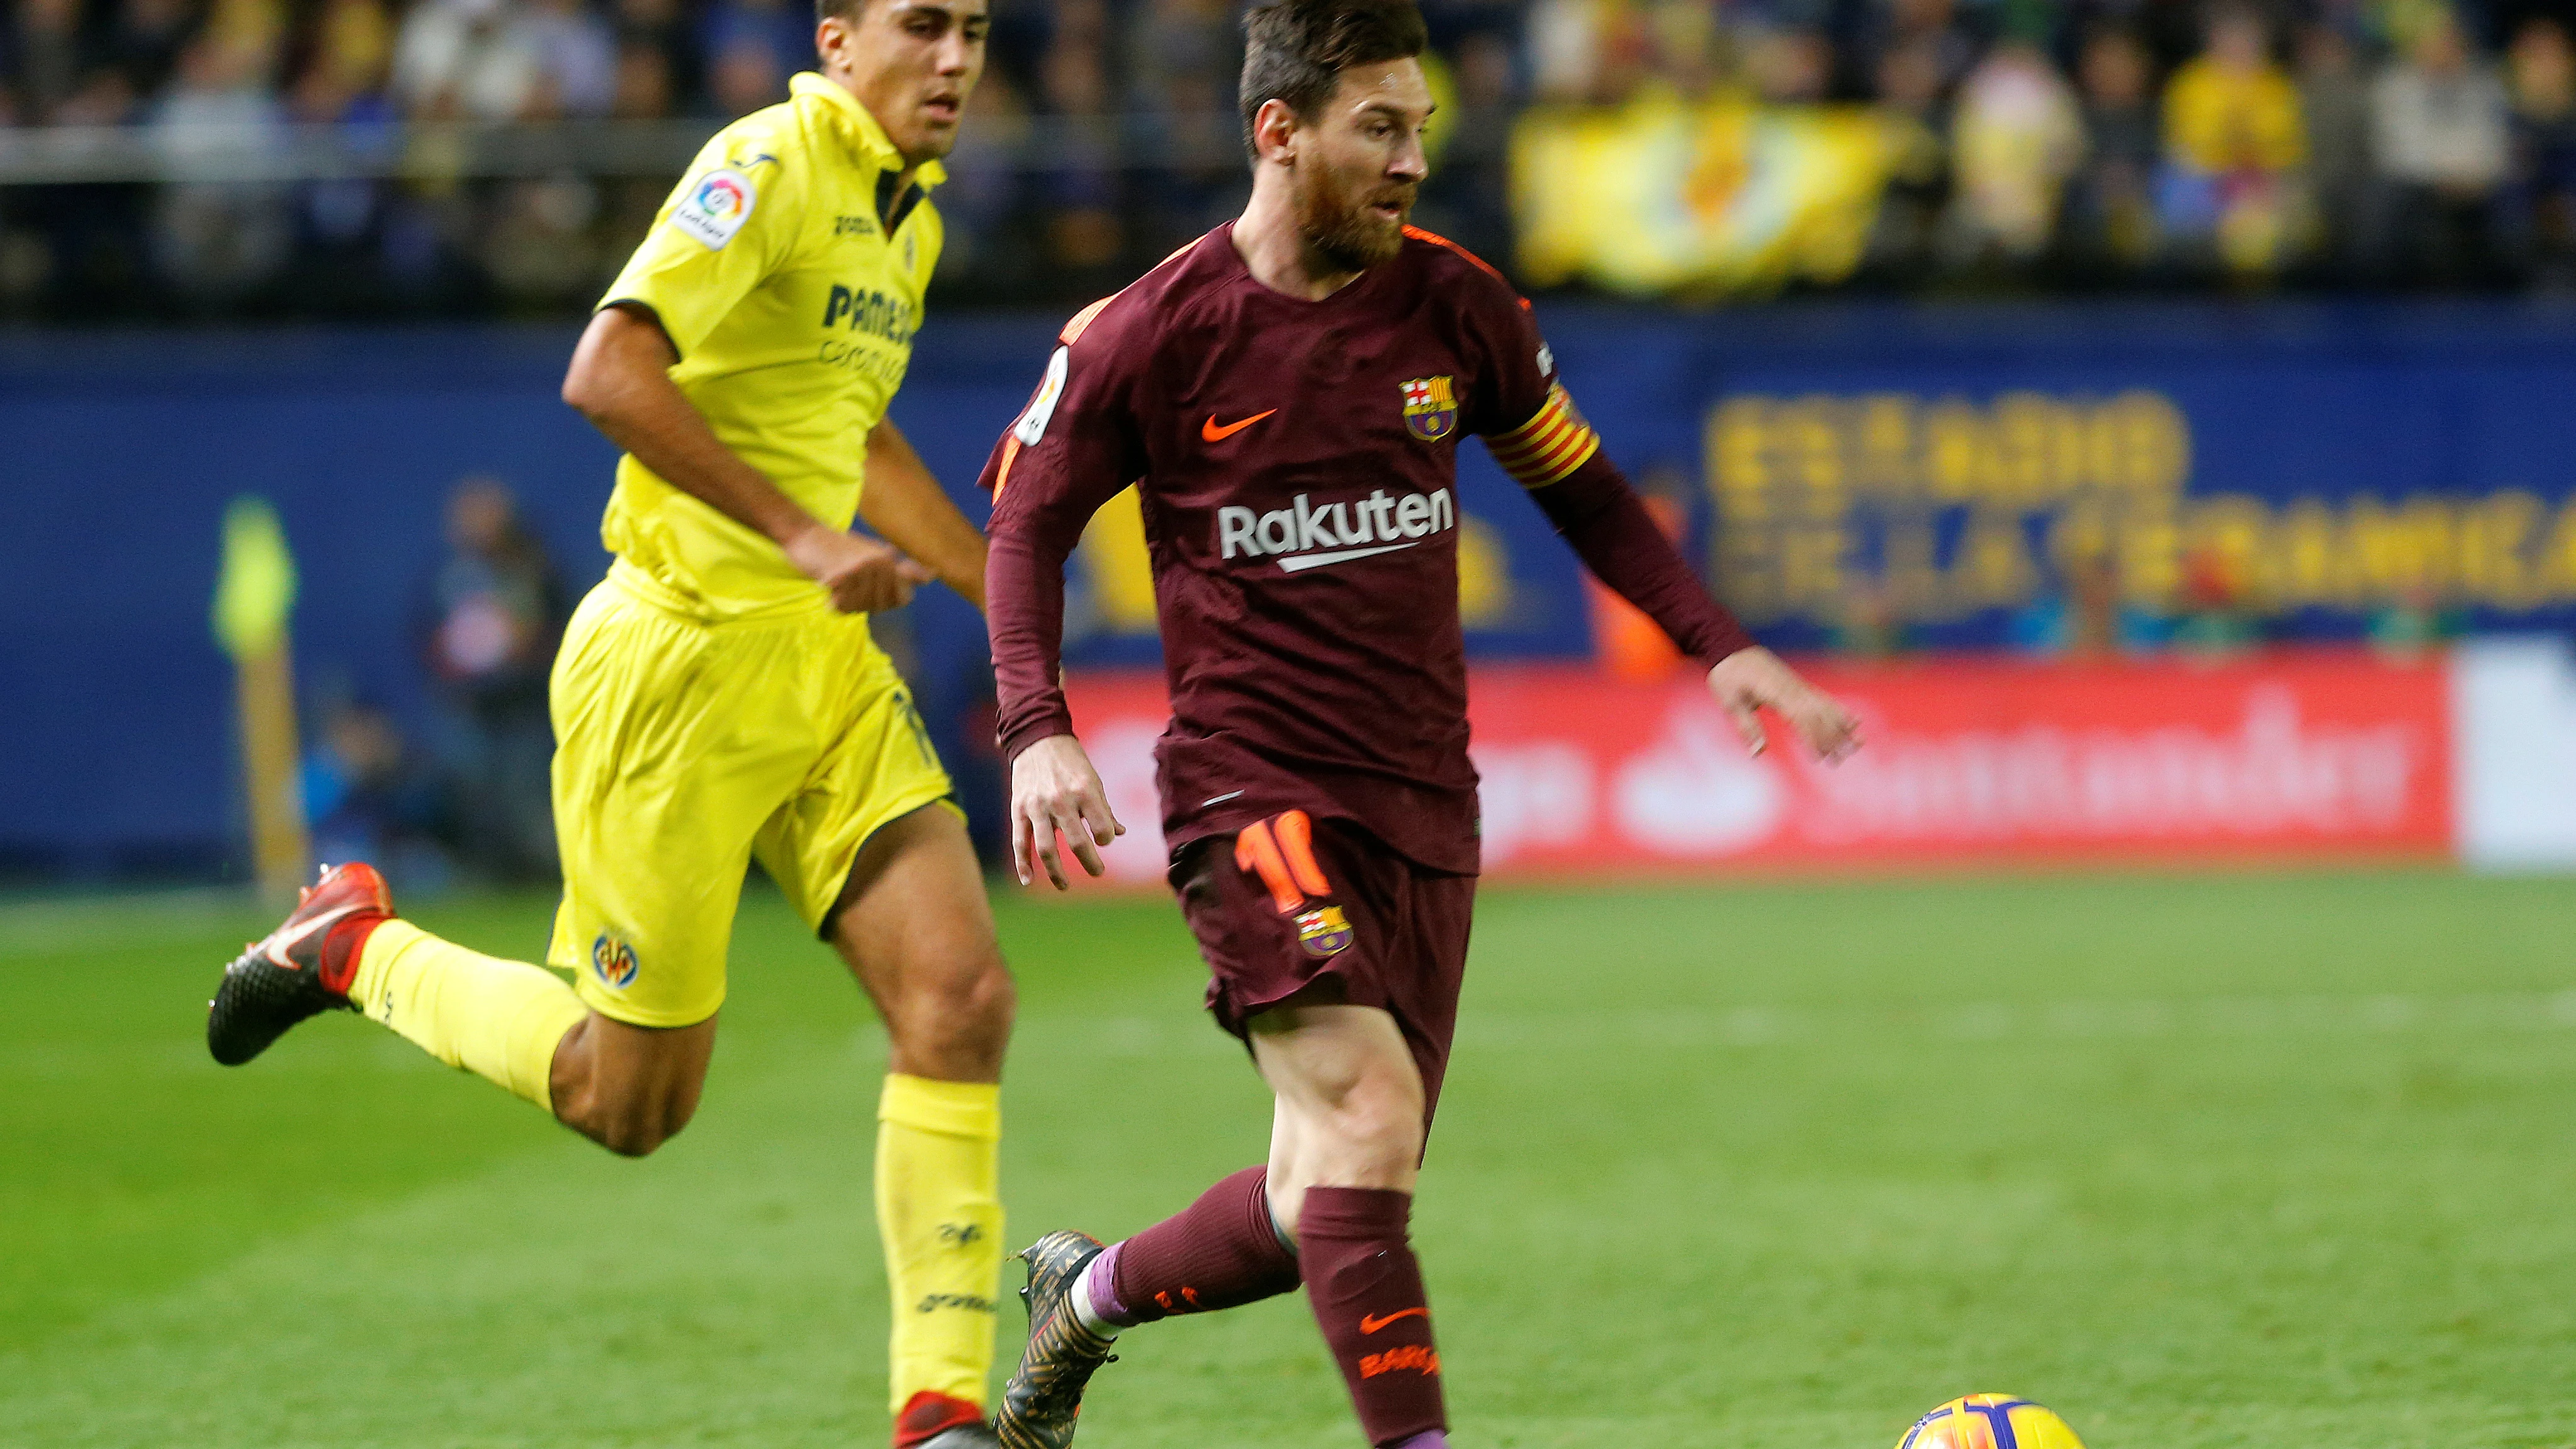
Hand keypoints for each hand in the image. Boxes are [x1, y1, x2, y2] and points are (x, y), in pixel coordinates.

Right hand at [783, 525, 935, 613]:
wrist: (807, 535)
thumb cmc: (842, 547)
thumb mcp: (875, 552)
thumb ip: (902, 567)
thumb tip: (932, 576)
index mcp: (888, 559)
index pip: (905, 597)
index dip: (895, 600)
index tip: (881, 592)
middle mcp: (878, 564)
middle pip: (882, 605)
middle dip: (868, 602)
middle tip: (853, 586)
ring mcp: (859, 570)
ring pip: (862, 608)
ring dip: (851, 602)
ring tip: (843, 586)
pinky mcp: (838, 577)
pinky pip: (844, 607)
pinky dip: (838, 604)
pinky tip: (832, 589)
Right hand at [1010, 733, 1124, 888]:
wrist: (1036, 739)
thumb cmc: (1071, 762)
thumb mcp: (1093, 780)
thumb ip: (1104, 809)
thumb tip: (1120, 833)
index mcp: (1084, 791)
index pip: (1101, 827)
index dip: (1106, 839)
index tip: (1104, 840)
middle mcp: (1060, 800)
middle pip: (1077, 842)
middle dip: (1090, 862)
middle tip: (1098, 872)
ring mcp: (1037, 806)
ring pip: (1046, 848)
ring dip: (1056, 872)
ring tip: (1064, 886)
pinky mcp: (1018, 809)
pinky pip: (1020, 842)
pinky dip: (1023, 864)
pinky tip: (1029, 880)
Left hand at [1707, 647, 1860, 762]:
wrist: (1729, 646)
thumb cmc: (1727, 676)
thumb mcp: (1729, 702)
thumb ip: (1746, 726)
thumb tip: (1758, 753)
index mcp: (1773, 691)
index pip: (1799, 716)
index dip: (1811, 737)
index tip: (1819, 757)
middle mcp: (1791, 686)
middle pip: (1817, 713)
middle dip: (1830, 737)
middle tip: (1840, 760)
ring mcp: (1797, 684)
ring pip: (1825, 705)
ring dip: (1842, 725)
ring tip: (1859, 743)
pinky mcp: (1799, 684)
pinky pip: (1822, 697)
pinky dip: (1839, 710)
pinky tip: (1854, 721)